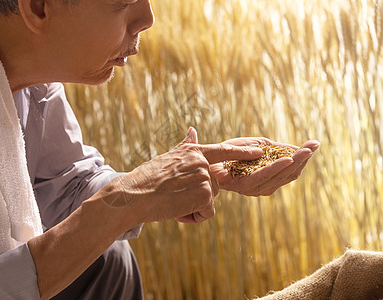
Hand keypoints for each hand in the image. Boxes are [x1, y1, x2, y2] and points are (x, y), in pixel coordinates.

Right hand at [105, 128, 261, 223]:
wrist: (133, 195)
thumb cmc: (146, 178)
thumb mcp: (168, 157)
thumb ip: (185, 146)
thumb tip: (193, 129)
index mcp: (193, 152)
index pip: (223, 151)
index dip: (242, 152)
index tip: (259, 151)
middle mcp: (202, 162)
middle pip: (213, 186)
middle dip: (197, 197)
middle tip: (173, 197)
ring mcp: (204, 177)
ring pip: (209, 201)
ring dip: (192, 208)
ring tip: (172, 202)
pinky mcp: (204, 195)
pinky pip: (207, 213)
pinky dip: (193, 218)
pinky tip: (176, 211)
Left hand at [209, 137, 319, 195]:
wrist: (207, 156)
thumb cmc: (231, 152)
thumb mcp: (258, 145)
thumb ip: (277, 148)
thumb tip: (301, 147)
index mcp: (268, 177)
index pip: (291, 169)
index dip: (303, 158)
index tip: (315, 144)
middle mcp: (263, 185)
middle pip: (288, 174)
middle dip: (302, 160)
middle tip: (312, 146)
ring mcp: (254, 188)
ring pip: (279, 177)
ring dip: (293, 163)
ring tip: (304, 151)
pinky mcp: (243, 186)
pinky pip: (263, 177)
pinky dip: (276, 168)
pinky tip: (286, 159)